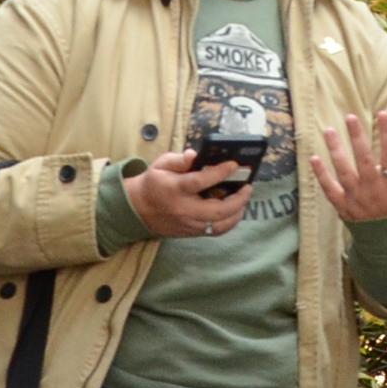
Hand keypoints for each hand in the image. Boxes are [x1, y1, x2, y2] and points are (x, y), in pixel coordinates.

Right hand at [124, 149, 253, 238]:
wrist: (138, 209)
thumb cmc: (153, 183)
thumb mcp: (161, 165)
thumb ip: (179, 159)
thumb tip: (195, 155)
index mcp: (175, 189)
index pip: (200, 182)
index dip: (220, 173)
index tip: (234, 165)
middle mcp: (183, 209)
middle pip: (217, 210)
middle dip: (238, 199)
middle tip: (248, 186)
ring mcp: (189, 224)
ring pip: (219, 224)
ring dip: (237, 212)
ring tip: (244, 198)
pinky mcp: (192, 232)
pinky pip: (216, 231)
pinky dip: (229, 222)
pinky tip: (235, 211)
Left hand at [309, 111, 386, 224]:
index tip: (384, 114)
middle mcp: (373, 191)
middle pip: (363, 160)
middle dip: (357, 137)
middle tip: (350, 117)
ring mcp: (356, 199)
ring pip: (343, 171)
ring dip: (335, 150)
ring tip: (329, 130)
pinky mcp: (344, 207)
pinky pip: (329, 189)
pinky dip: (320, 175)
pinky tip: (313, 158)